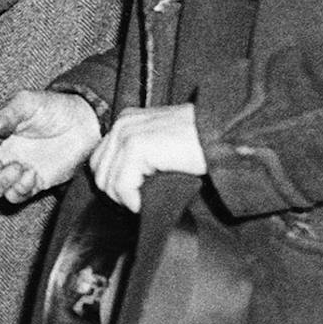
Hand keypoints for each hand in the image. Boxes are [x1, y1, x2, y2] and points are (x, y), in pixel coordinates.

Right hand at [0, 90, 101, 202]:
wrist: (84, 123)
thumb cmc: (54, 107)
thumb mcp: (27, 102)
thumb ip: (7, 114)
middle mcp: (2, 155)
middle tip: (0, 162)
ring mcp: (17, 171)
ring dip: (1, 183)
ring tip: (19, 167)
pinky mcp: (33, 183)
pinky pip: (16, 197)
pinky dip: (20, 189)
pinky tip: (32, 174)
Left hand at [90, 103, 207, 211]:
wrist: (223, 135)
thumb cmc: (201, 144)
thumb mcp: (162, 145)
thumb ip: (140, 158)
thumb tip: (122, 188)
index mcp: (126, 121)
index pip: (100, 160)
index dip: (114, 184)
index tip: (135, 196)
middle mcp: (122, 123)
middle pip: (99, 171)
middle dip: (117, 193)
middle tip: (141, 202)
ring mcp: (127, 133)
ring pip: (107, 181)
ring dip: (125, 199)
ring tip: (147, 202)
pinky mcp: (137, 146)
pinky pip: (121, 185)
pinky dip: (133, 200)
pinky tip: (149, 202)